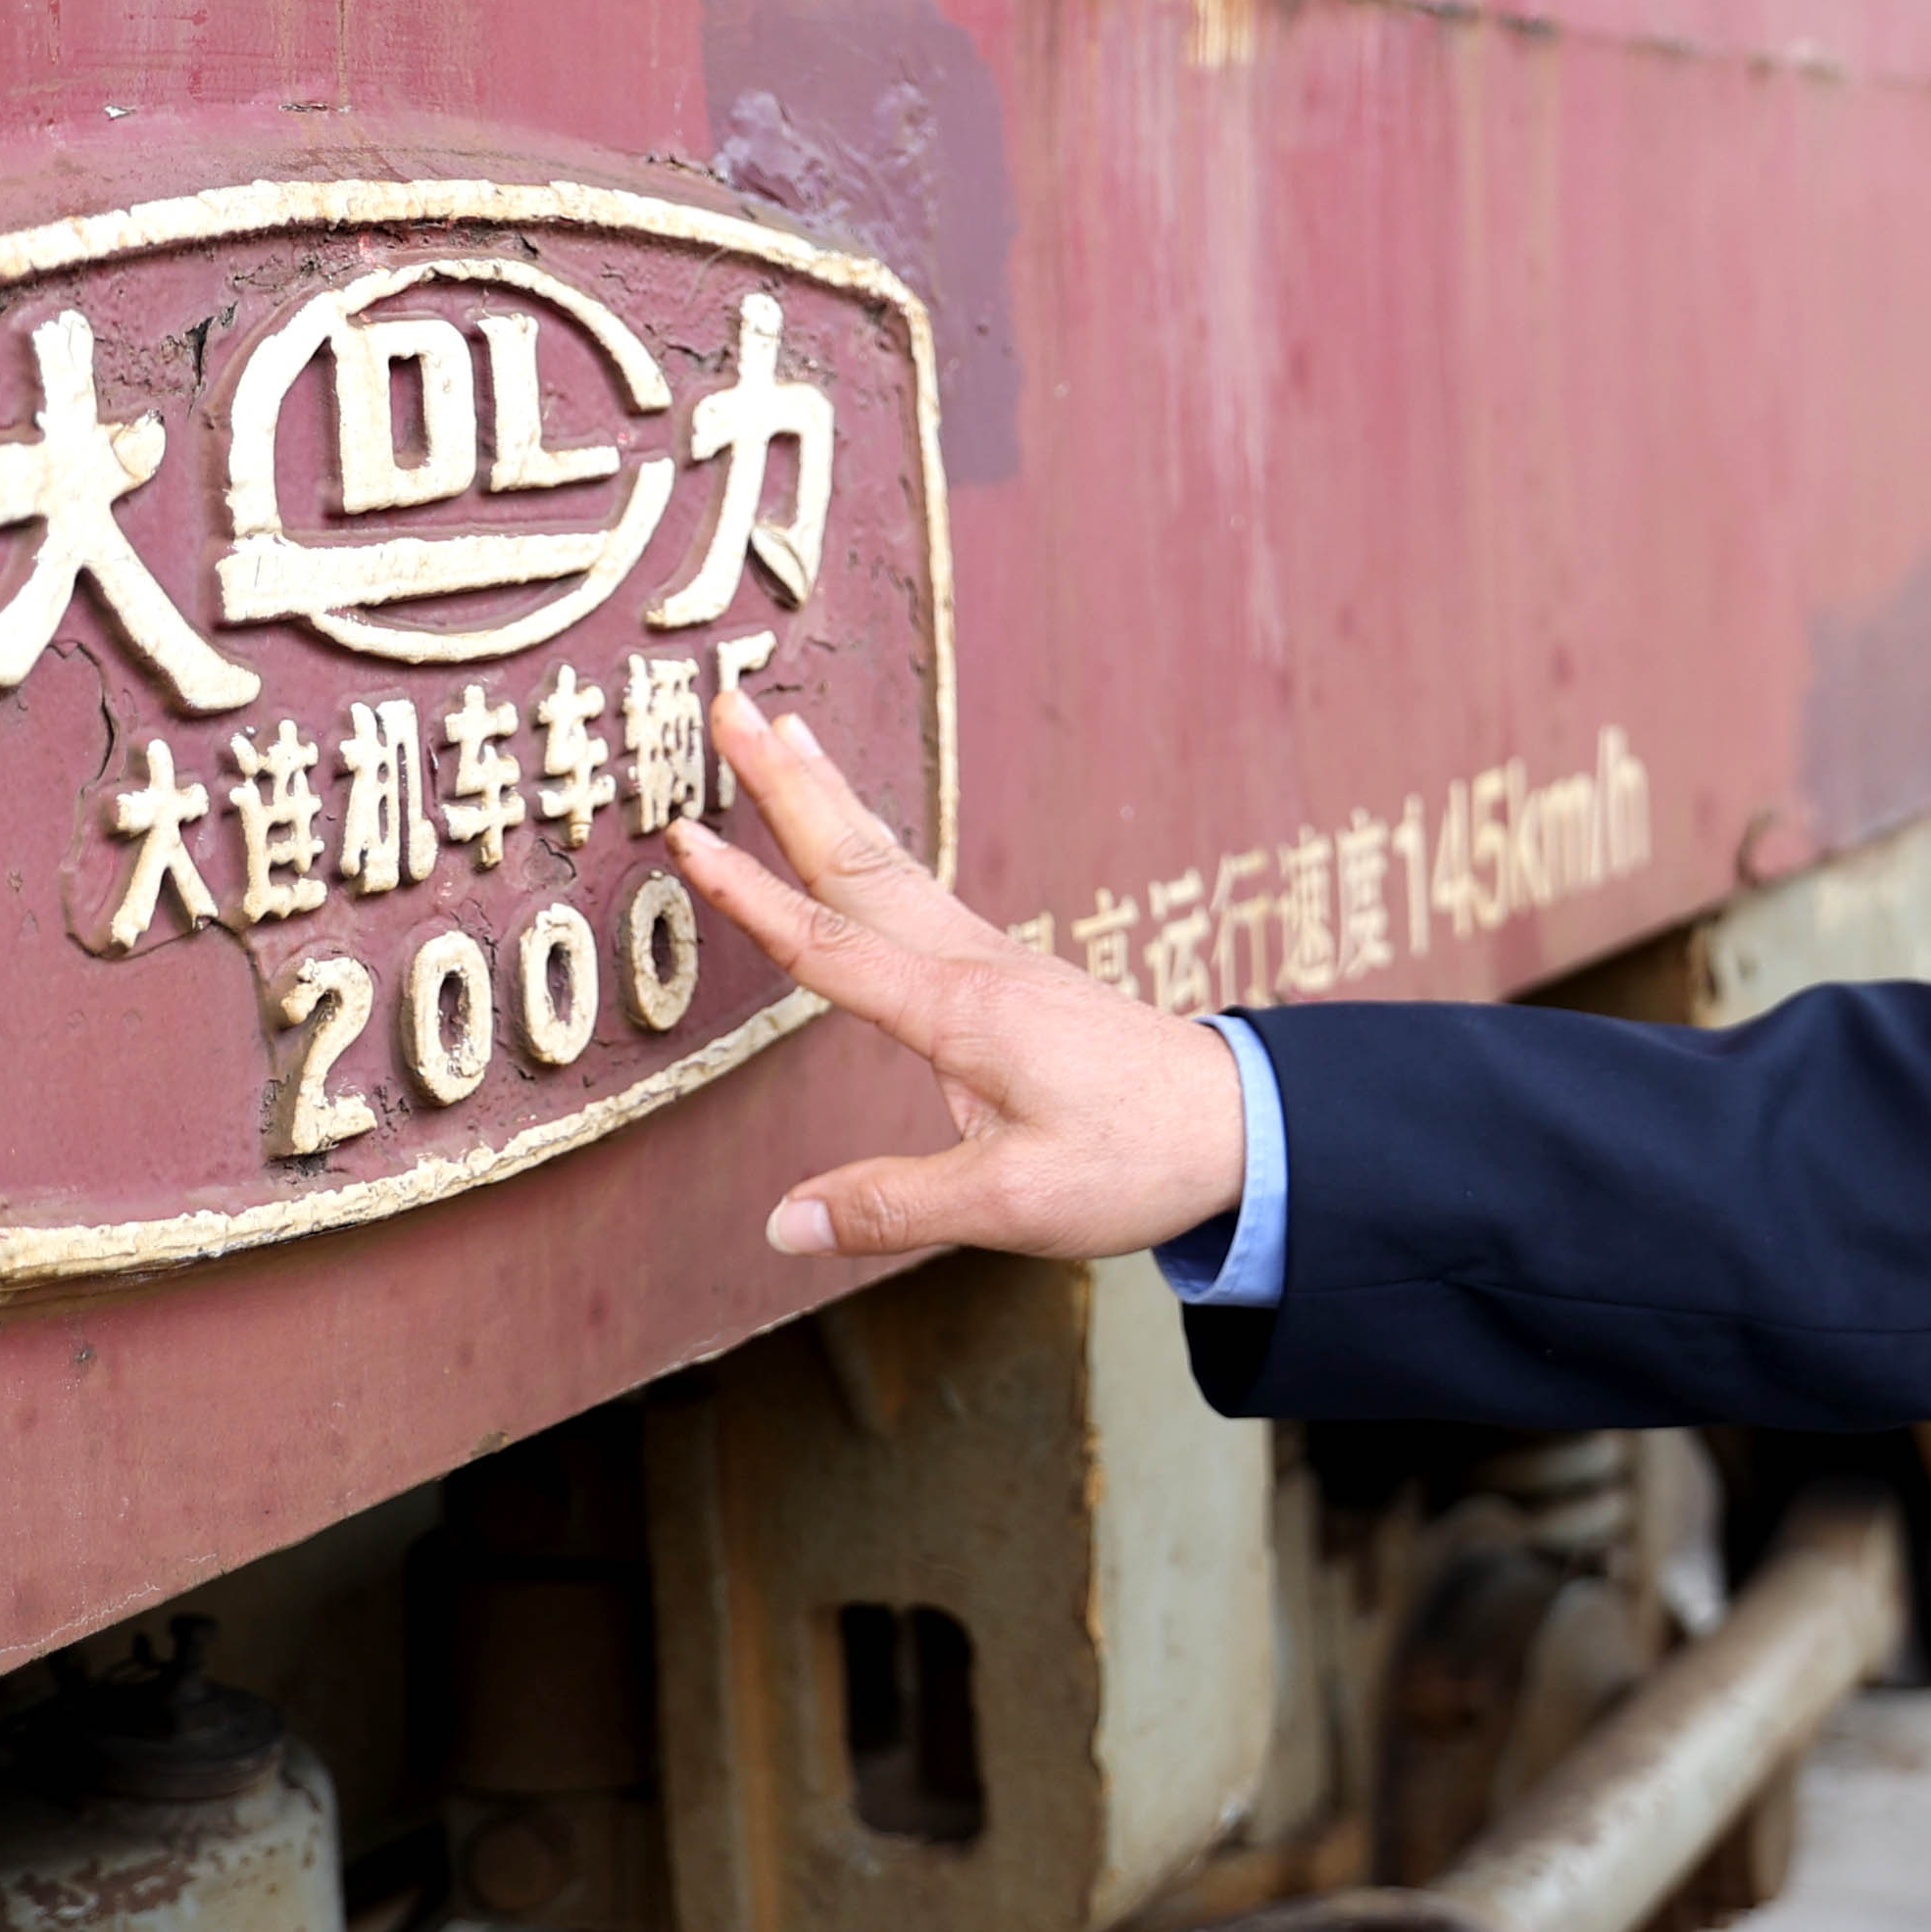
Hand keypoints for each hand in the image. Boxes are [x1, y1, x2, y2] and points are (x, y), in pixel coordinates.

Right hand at [669, 680, 1251, 1263]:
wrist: (1245, 1124)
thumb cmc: (1139, 1157)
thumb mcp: (1012, 1204)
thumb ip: (892, 1208)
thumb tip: (782, 1225)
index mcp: (961, 1011)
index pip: (831, 945)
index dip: (752, 896)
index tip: (685, 837)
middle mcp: (974, 965)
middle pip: (859, 860)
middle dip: (787, 784)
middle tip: (726, 707)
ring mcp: (995, 961)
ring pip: (891, 862)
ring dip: (828, 796)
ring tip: (777, 734)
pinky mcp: (1011, 976)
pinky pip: (917, 891)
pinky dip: (868, 847)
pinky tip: (854, 840)